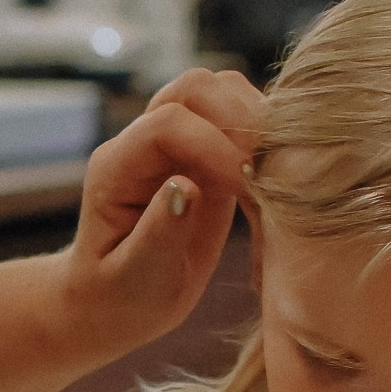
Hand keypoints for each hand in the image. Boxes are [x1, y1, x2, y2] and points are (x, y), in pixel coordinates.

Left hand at [60, 69, 261, 353]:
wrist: (116, 303)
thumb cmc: (119, 298)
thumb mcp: (134, 282)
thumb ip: (157, 234)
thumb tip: (187, 185)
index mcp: (116, 168)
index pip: (167, 122)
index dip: (212, 145)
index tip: (244, 188)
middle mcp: (143, 143)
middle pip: (196, 88)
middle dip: (240, 121)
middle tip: (266, 176)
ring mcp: (177, 144)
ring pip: (224, 93)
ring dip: (259, 126)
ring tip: (273, 181)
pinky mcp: (209, 155)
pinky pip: (245, 123)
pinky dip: (268, 145)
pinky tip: (274, 190)